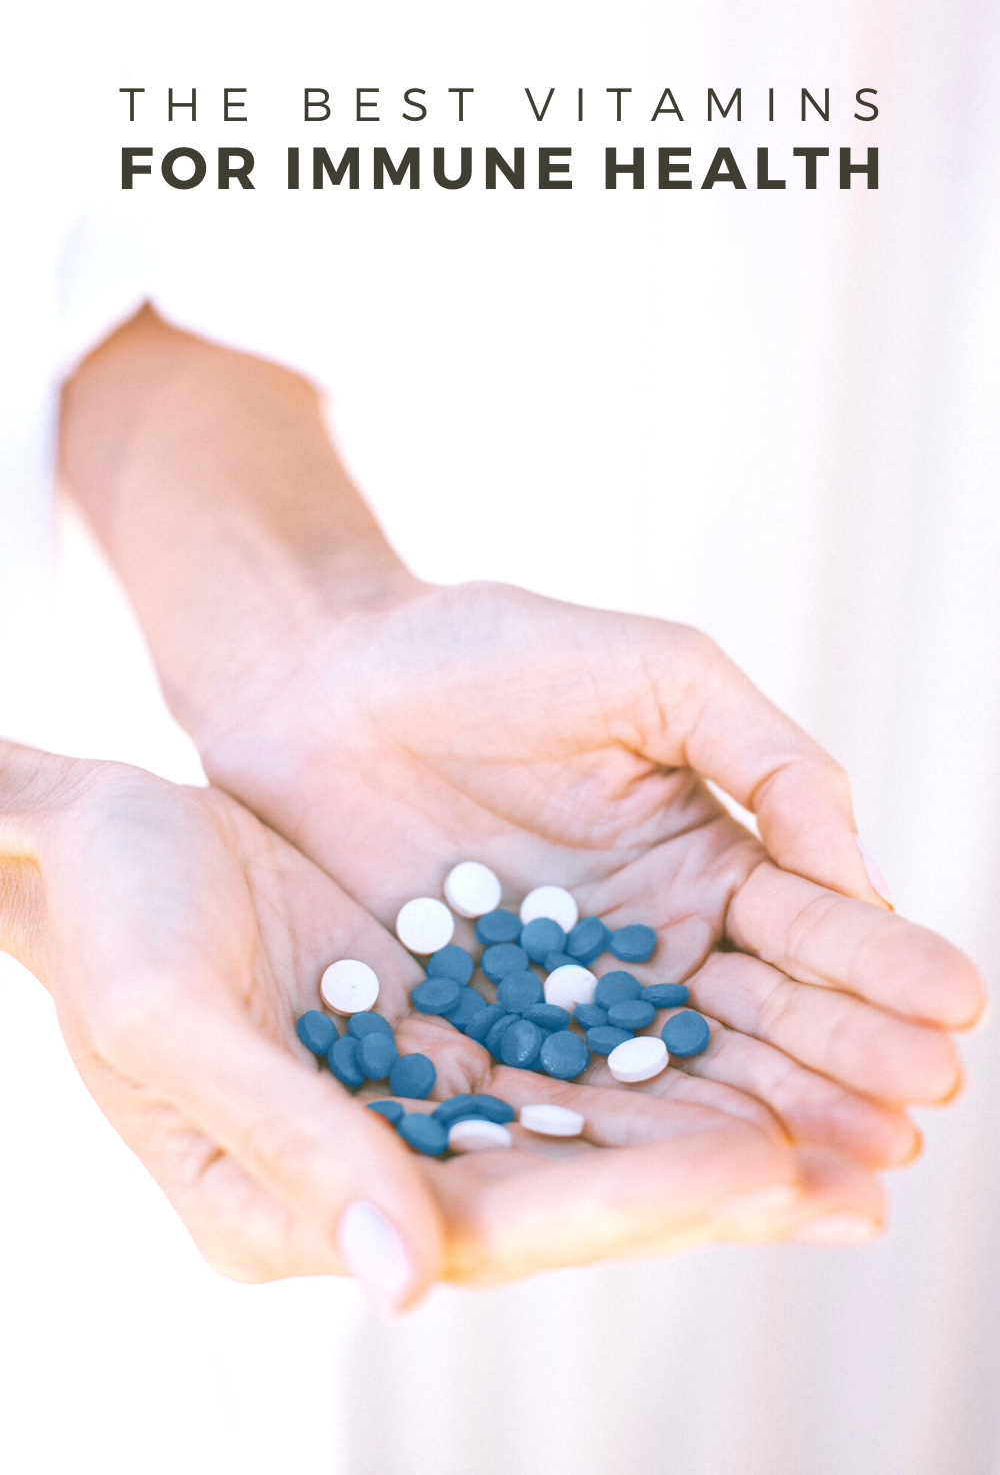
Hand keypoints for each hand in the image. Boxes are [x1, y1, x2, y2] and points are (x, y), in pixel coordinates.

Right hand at [1, 748, 883, 1294]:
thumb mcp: (174, 1022)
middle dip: (719, 1175)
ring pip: (596, 1124)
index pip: (496, 1220)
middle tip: (862, 1157)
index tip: (762, 1165)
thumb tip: (411, 1287)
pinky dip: (670, 1054)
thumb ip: (292, 1146)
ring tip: (854, 1118)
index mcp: (294, 1207)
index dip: (633, 1197)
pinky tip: (759, 1043)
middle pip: (573, 1188)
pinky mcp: (444, 1032)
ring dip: (723, 1121)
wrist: (92, 838)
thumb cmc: (107, 918)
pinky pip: (577, 1054)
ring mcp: (416, 1100)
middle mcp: (373, 1173)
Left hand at [194, 581, 984, 1173]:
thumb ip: (767, 760)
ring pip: (678, 1078)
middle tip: (921, 1110)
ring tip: (854, 1164)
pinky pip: (559, 1097)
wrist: (322, 677)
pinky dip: (628, 1142)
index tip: (953, 1006)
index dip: (877, 967)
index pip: (810, 929)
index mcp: (707, 860)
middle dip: (843, 1062)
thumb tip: (862, 875)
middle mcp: (650, 947)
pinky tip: (692, 1180)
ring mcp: (564, 1002)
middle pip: (761, 1021)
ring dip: (765, 1124)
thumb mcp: (656, 675)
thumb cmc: (487, 652)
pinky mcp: (475, 1039)